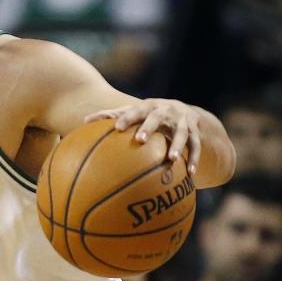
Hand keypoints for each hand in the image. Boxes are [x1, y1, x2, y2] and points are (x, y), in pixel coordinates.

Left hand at [86, 99, 202, 177]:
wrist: (186, 111)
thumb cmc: (150, 114)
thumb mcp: (135, 111)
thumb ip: (113, 115)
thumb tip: (85, 121)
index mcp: (149, 106)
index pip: (137, 110)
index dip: (127, 117)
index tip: (117, 128)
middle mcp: (167, 111)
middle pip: (158, 117)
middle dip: (149, 127)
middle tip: (140, 140)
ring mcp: (183, 122)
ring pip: (181, 133)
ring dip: (177, 146)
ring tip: (172, 159)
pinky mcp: (195, 132)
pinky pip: (196, 146)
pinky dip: (194, 158)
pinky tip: (191, 174)